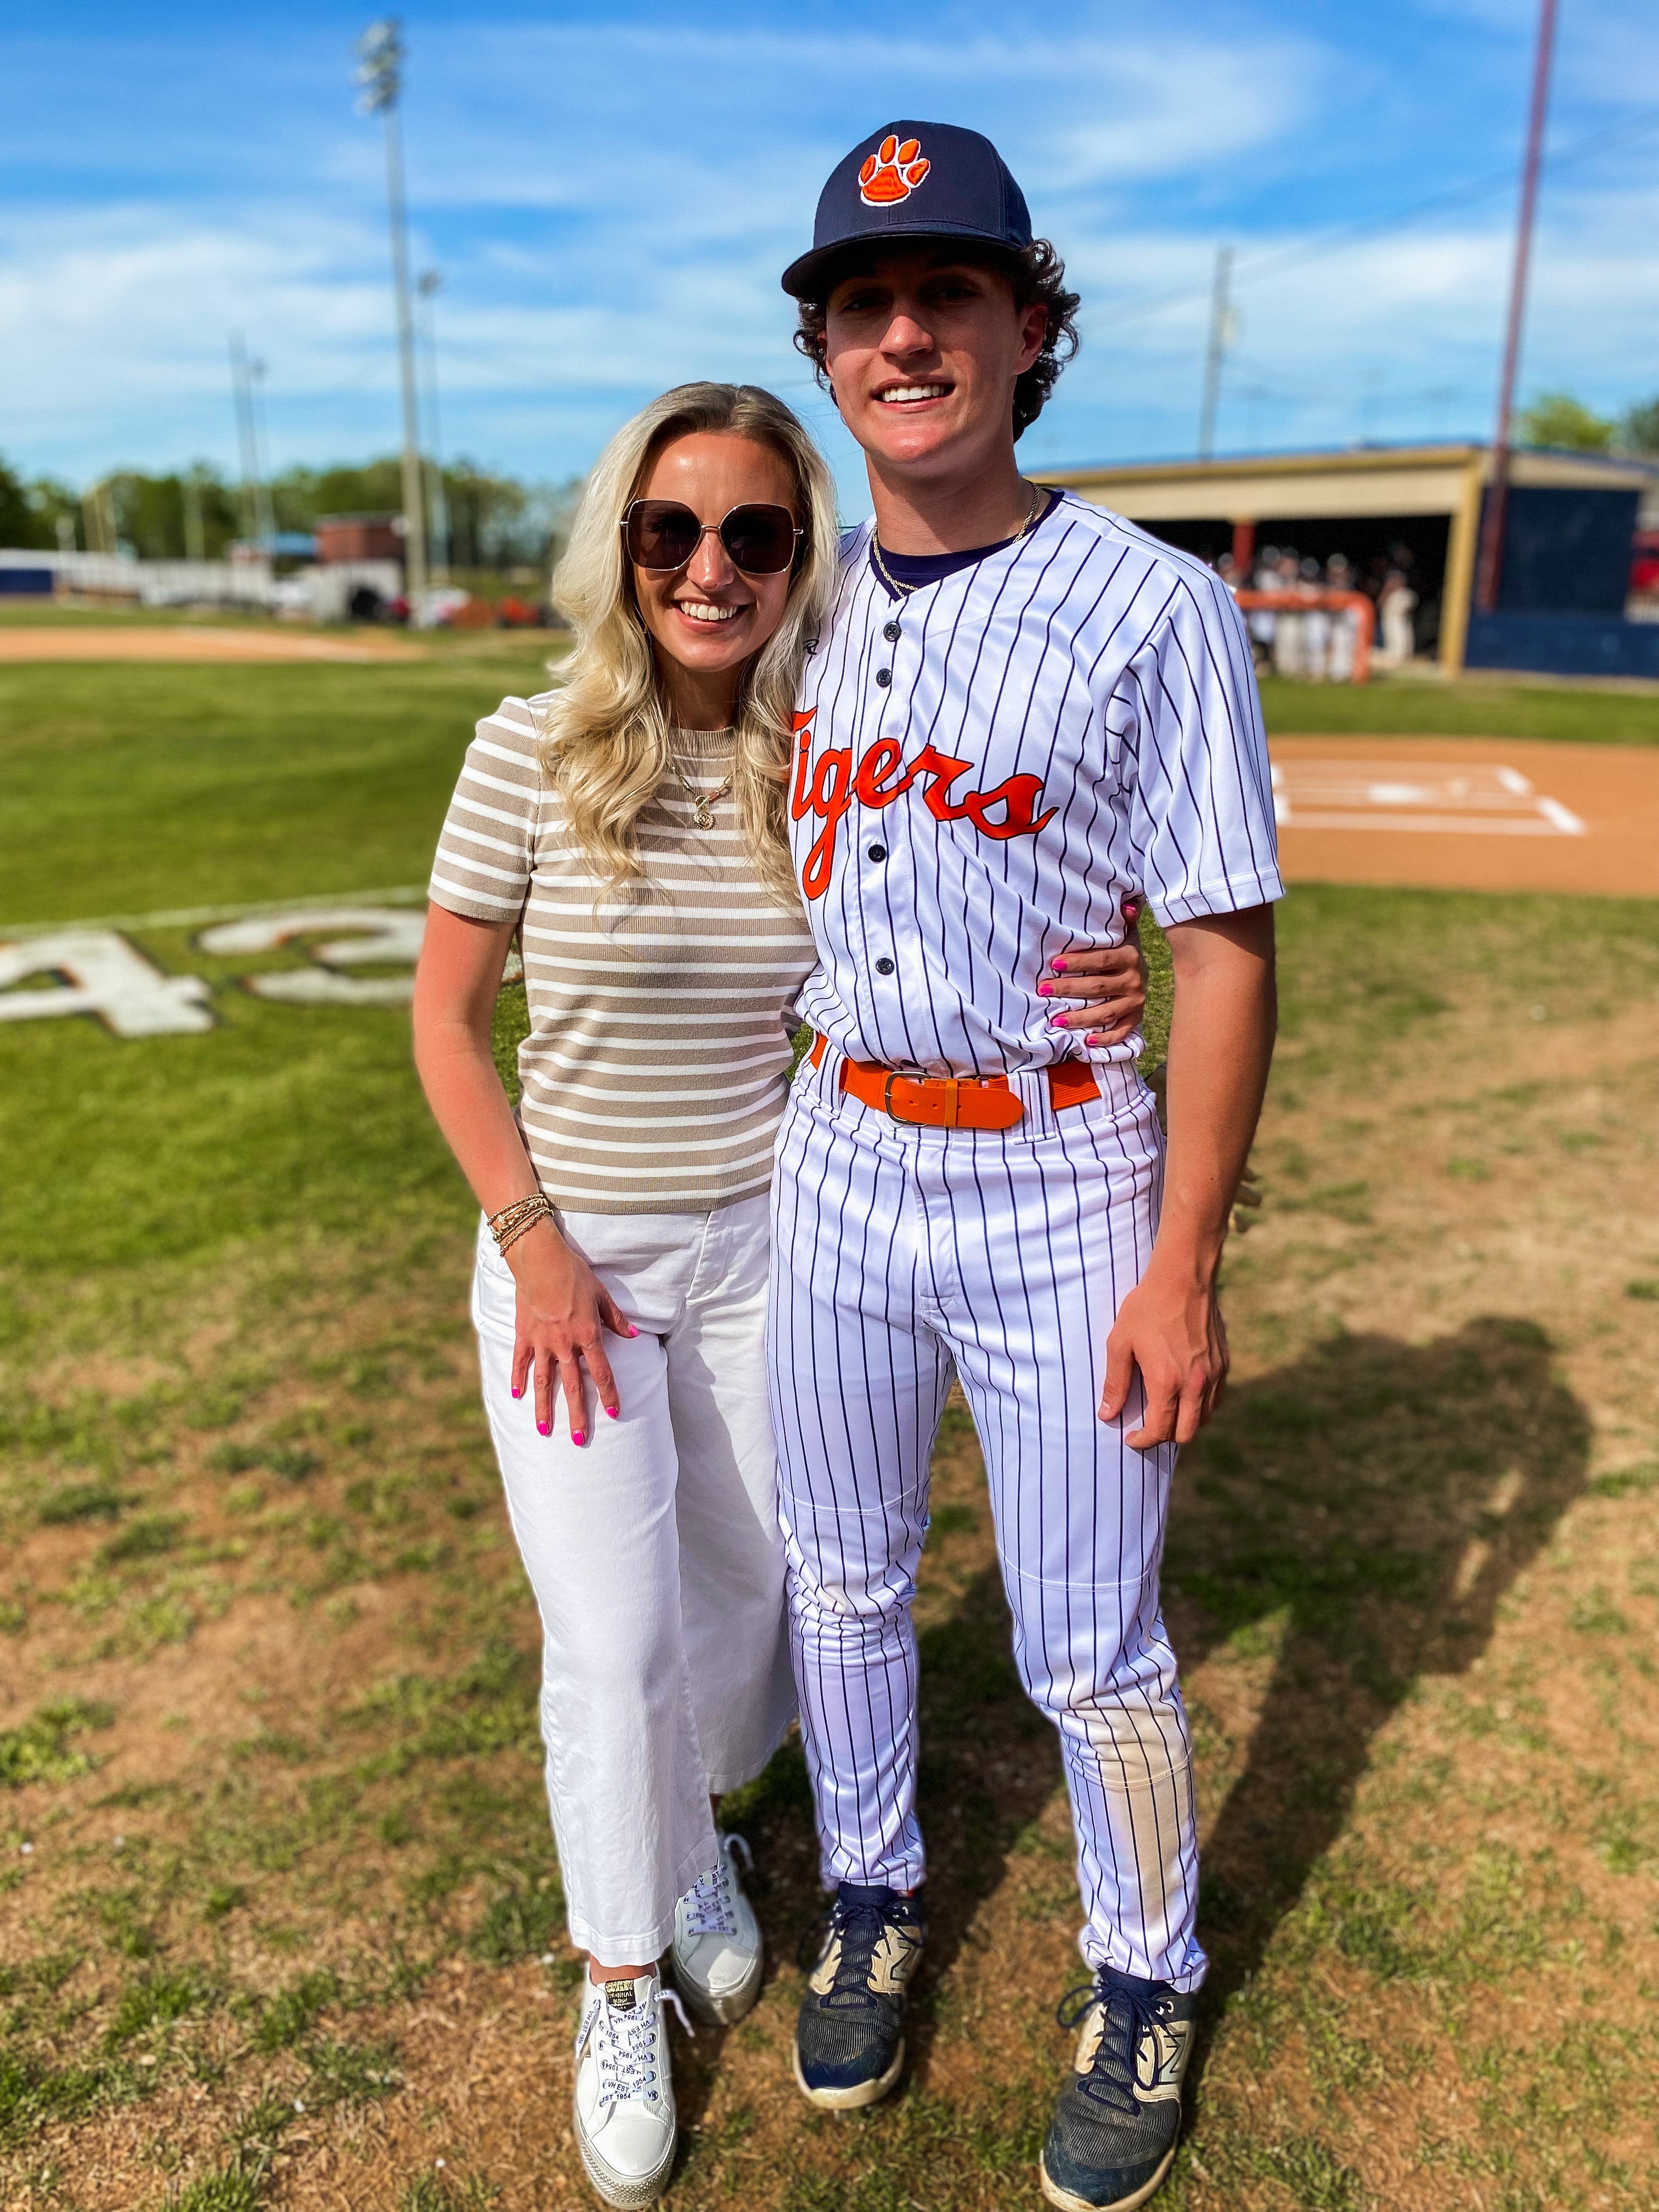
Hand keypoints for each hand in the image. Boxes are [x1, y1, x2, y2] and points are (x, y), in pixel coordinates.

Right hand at [507, 1220, 636, 1444]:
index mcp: (588, 1335)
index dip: (609, 1394)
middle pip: (572, 1386)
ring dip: (544, 1408)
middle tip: (580, 1440)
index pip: (602, 1373)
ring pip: (543, 1382)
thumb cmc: (575, 1274)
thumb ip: (616, 1319)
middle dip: (577, 1415)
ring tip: (544, 1430)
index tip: (614, 1413)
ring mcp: (542, 1342)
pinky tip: (516, 1397)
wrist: (541, 1260)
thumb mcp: (602, 1295)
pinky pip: (519, 1362)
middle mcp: (565, 1345)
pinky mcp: (523, 1335)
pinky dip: (517, 1380)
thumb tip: (633, 1336)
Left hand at [1039, 904, 1149, 1047]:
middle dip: (1068, 989)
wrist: (1143, 972)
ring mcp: (1136, 1002)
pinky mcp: (1135, 1019)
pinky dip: (1105, 1039)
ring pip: (1105, 1013)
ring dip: (1080, 1018)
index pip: (1101, 960)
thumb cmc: (1121, 950)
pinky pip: (1121, 1032)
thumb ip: (1125, 918)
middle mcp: (1135, 980)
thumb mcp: (1125, 931)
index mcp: (1130, 956)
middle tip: (1043, 990)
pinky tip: (1086, 1042)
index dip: (1078, 962)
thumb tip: (1129, 904)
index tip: (1054, 964)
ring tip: (1055, 1020)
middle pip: (1098, 987)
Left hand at [1098, 1263, 1227, 1447]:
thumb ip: (1115, 1382)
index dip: (1143, 1441)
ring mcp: (1213, 1375)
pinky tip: (1184, 1394)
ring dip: (1184, 1423)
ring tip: (1165, 1411)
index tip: (1131, 1438)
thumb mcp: (1120, 1343)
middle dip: (1165, 1438)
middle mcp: (1195, 1385)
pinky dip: (1201, 1406)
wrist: (1183, 1279)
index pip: (1159, 1430)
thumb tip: (1107, 1414)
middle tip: (1148, 1428)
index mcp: (1167, 1383)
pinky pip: (1215, 1399)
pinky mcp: (1223, 1363)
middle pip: (1186, 1434)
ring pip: (1203, 1418)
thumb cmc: (1146, 1308)